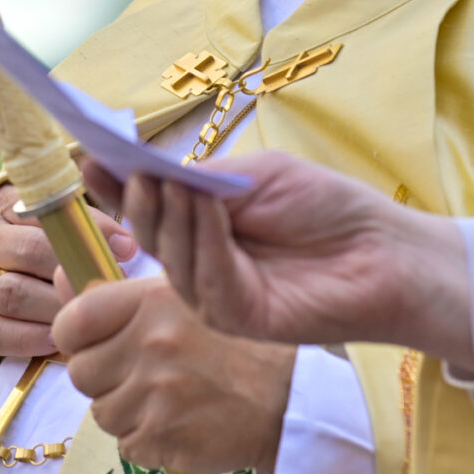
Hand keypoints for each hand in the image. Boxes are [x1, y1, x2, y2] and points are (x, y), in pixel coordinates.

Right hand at [0, 183, 136, 371]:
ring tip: (85, 318)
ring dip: (55, 308)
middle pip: (29, 251)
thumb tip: (126, 246)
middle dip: (74, 272)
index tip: (126, 247)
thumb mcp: (39, 233)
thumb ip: (77, 232)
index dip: (88, 230)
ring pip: (14, 293)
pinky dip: (28, 338)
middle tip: (107, 291)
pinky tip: (55, 340)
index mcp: (3, 209)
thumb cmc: (22, 262)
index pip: (46, 212)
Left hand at [52, 276, 296, 473]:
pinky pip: (126, 446)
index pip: (72, 322)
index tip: (93, 344)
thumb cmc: (232, 344)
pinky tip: (176, 424)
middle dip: (103, 378)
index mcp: (150, 302)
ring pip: (101, 413)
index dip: (75, 337)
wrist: (289, 399)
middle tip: (139, 375)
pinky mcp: (165, 439)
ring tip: (163, 400)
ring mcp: (157, 395)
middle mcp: (151, 344)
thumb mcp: (179, 297)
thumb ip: (114, 294)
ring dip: (125, 412)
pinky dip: (145, 441)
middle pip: (80, 373)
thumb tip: (57, 279)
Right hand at [84, 154, 473, 368]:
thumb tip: (149, 170)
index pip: (146, 206)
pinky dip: (204, 240)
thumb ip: (204, 180)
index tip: (86, 153)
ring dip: (169, 215)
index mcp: (201, 227)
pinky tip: (207, 209)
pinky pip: (209, 279)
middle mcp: (201, 264)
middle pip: (149, 232)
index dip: (114, 183)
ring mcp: (218, 295)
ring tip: (168, 179)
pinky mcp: (242, 320)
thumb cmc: (329, 209)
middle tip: (130, 165)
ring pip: (173, 259)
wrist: (387, 251)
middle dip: (134, 198)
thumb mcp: (258, 177)